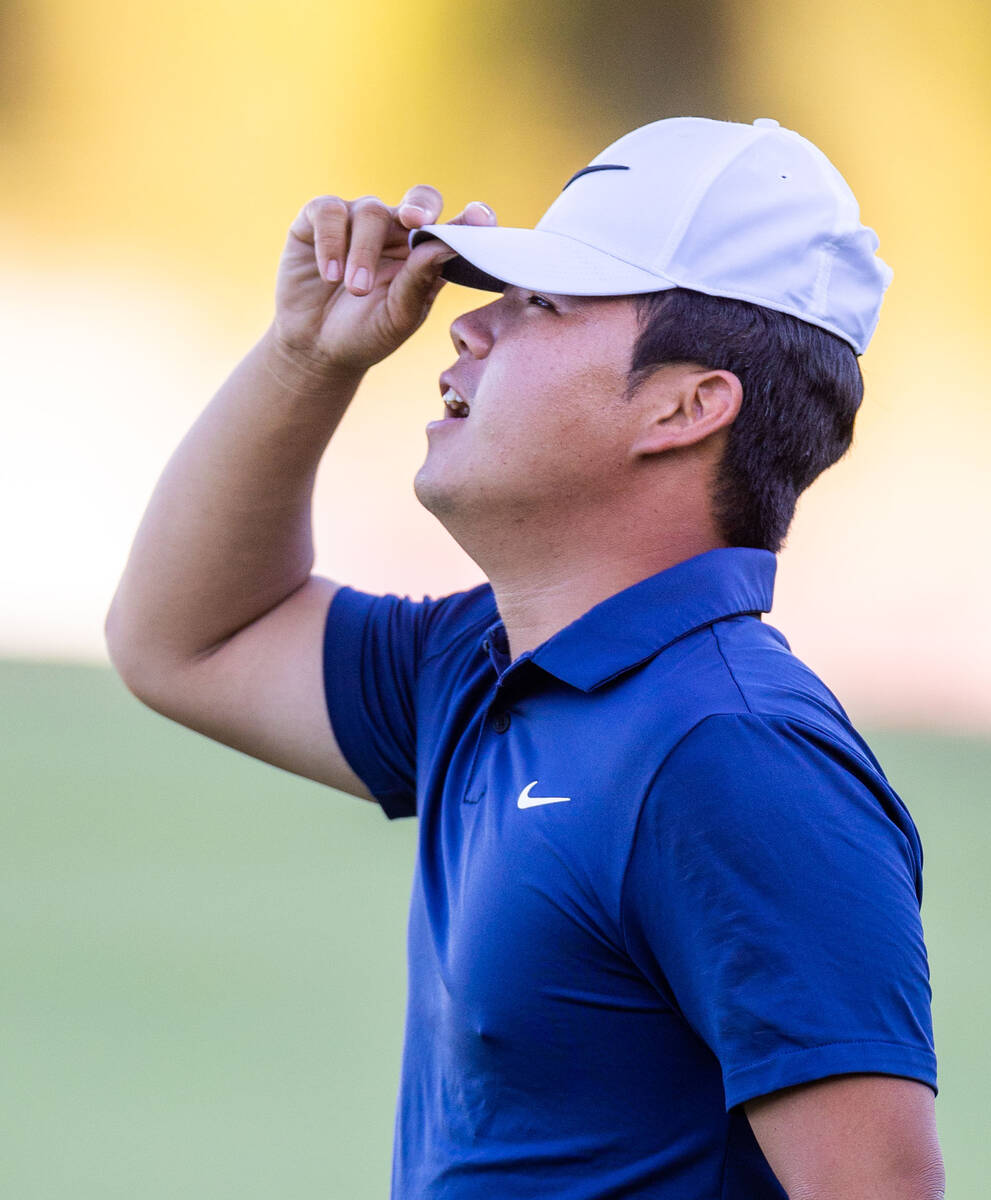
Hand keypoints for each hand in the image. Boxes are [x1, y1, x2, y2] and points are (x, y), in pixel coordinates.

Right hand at [272, 186, 496, 373]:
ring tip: (356, 289)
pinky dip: (331, 242)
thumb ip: (419, 282)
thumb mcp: (398, 317)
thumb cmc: (365, 334)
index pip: (453, 227)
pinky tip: (330, 275)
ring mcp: (357, 221)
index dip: (469, 219)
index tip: (481, 219)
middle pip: (419, 199)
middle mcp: (395, 231)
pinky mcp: (318, 220)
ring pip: (371, 211)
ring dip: (364, 251)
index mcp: (424, 254)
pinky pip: (329, 212)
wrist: (316, 348)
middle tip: (415, 222)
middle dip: (420, 206)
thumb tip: (443, 247)